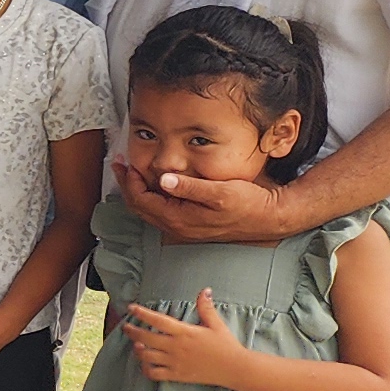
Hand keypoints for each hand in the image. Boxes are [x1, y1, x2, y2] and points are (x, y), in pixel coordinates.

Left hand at [118, 155, 299, 246]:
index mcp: (180, 219)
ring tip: (132, 171)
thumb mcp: (221, 192)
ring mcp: (184, 227)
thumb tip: (164, 179)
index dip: (129, 181)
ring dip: (138, 190)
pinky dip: (152, 195)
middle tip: (120, 165)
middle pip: (140, 207)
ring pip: (149, 210)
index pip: (142, 200)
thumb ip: (190, 187)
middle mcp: (178, 227)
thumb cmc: (249, 205)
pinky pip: (162, 210)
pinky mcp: (191, 222)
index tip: (124, 163)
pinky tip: (155, 182)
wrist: (269, 218)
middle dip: (127, 185)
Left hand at [121, 289, 251, 389]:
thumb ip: (206, 308)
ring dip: (137, 349)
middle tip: (126, 326)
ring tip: (136, 344)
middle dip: (132, 331)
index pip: (158, 320)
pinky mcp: (176, 375)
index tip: (131, 308)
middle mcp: (176, 346)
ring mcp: (175, 362)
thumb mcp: (216, 324)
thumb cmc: (226, 345)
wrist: (235, 368)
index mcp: (185, 332)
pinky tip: (145, 363)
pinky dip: (145, 368)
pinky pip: (153, 373)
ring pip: (146, 356)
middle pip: (146, 337)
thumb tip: (204, 290)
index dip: (142, 313)